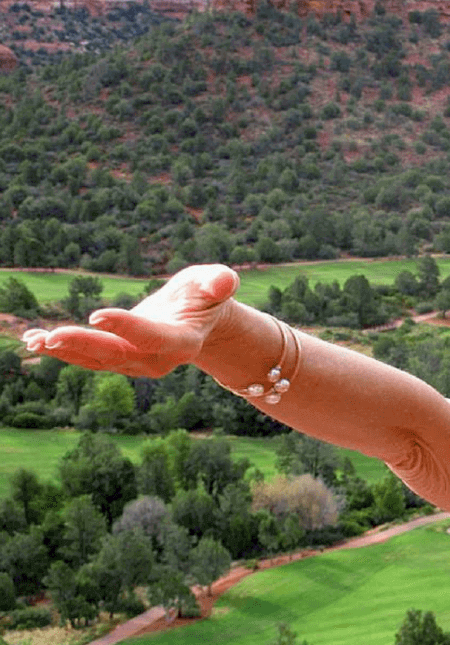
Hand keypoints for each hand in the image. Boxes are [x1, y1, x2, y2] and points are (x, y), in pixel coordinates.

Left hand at [22, 264, 239, 377]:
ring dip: (64, 351)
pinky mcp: (118, 359)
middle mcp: (157, 360)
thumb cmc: (207, 293)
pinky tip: (32, 339)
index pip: (151, 337)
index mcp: (182, 341)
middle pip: (117, 355)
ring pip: (96, 360)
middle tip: (51, 337)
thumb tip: (223, 280)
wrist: (201, 319)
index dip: (126, 327)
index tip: (96, 313)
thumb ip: (219, 281)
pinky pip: (87, 357)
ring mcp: (135, 363)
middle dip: (83, 346)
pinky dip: (61, 349)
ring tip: (33, 340)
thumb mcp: (215, 281)